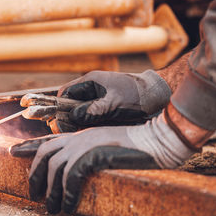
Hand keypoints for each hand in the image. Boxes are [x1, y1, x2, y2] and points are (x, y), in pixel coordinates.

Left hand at [10, 112, 194, 213]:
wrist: (158, 139)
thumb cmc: (137, 147)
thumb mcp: (108, 149)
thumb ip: (91, 156)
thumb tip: (78, 172)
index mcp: (81, 136)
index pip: (49, 140)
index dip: (29, 146)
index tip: (12, 152)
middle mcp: (80, 137)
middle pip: (46, 154)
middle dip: (35, 175)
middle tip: (33, 194)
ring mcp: (87, 144)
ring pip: (55, 167)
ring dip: (51, 190)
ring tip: (51, 208)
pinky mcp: (96, 153)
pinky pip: (72, 174)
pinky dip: (66, 191)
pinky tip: (68, 204)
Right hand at [57, 70, 171, 126]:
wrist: (159, 95)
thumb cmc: (137, 95)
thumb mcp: (114, 103)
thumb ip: (93, 110)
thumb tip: (73, 117)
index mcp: (91, 81)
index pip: (65, 93)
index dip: (58, 106)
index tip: (57, 120)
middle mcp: (92, 90)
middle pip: (71, 104)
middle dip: (67, 117)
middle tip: (66, 130)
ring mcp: (99, 99)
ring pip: (81, 112)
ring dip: (79, 123)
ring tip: (77, 134)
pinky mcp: (106, 108)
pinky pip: (91, 117)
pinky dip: (89, 125)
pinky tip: (89, 134)